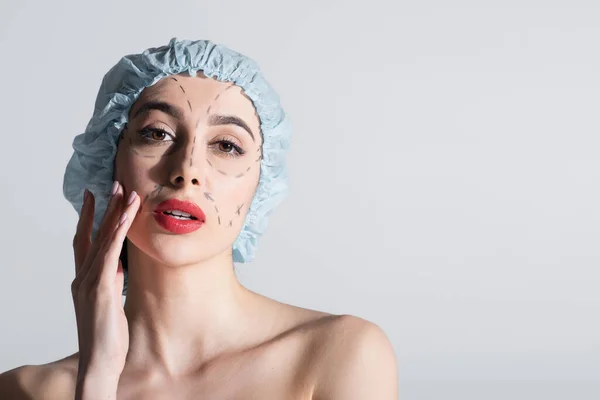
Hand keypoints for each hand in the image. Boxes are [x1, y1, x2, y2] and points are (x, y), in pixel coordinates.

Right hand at [71, 181, 139, 380]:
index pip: (85, 242)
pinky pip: (110, 254)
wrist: (100, 363)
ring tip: (127, 191)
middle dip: (104, 208)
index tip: (96, 197)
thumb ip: (111, 283)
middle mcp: (83, 277)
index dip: (90, 218)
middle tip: (115, 184)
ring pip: (102, 239)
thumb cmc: (108, 337)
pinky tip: (126, 217)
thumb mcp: (110, 304)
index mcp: (84, 281)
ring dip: (115, 214)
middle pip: (92, 234)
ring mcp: (89, 282)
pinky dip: (117, 233)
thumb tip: (119, 267)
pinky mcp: (100, 288)